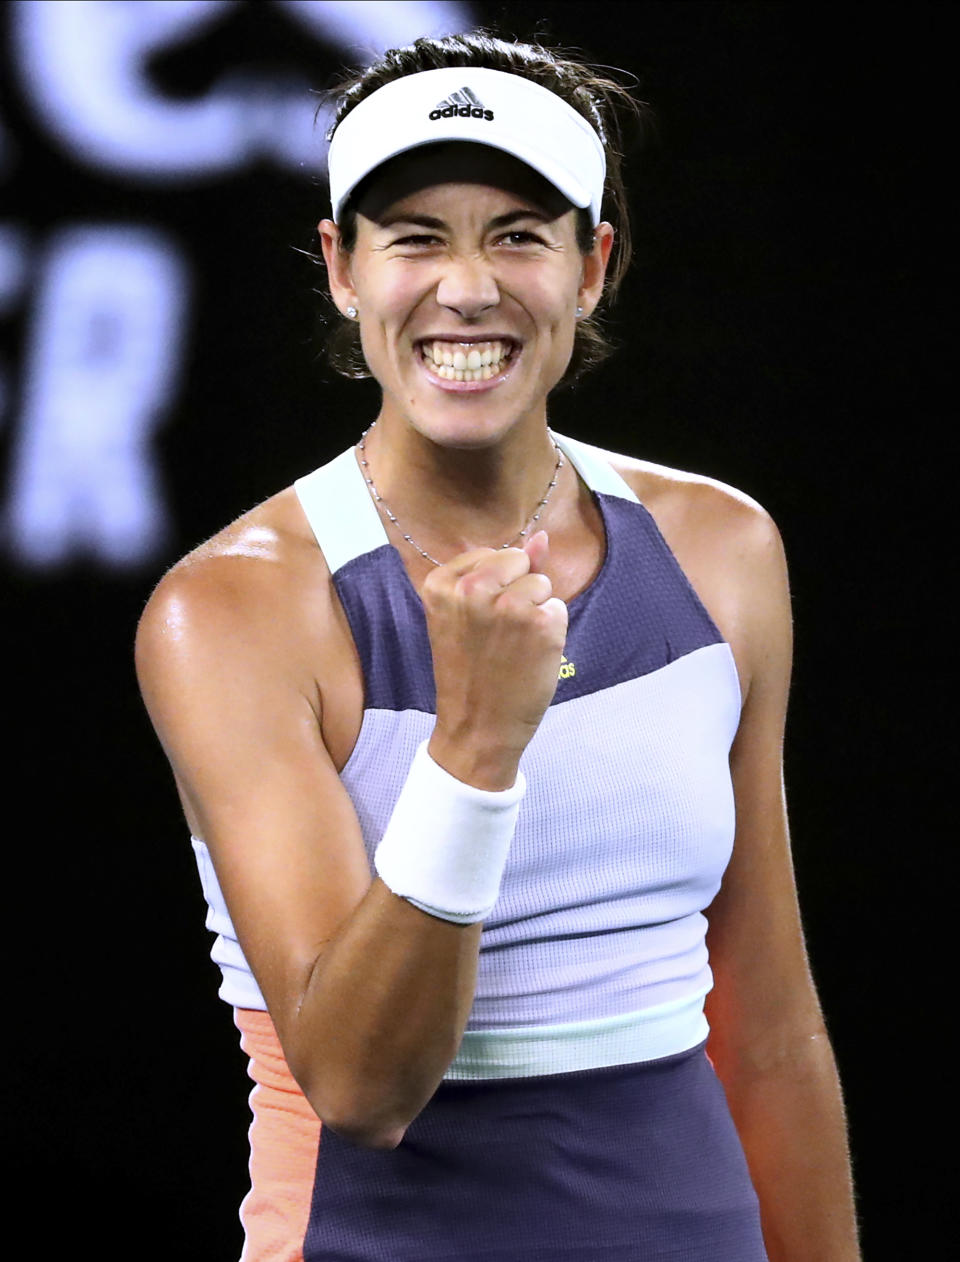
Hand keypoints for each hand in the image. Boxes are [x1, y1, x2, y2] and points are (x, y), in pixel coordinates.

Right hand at [422, 531, 567, 788]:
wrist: (477, 728)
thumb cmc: (470, 672)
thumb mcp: (466, 615)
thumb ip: (501, 571)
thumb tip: (541, 536)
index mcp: (441, 583)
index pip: (491, 555)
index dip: (493, 588)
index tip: (477, 623)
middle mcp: (472, 589)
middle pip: (518, 560)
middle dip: (518, 590)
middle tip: (498, 635)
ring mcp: (509, 605)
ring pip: (541, 583)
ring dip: (536, 611)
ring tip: (513, 646)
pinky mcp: (542, 623)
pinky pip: (558, 608)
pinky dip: (551, 631)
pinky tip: (530, 656)